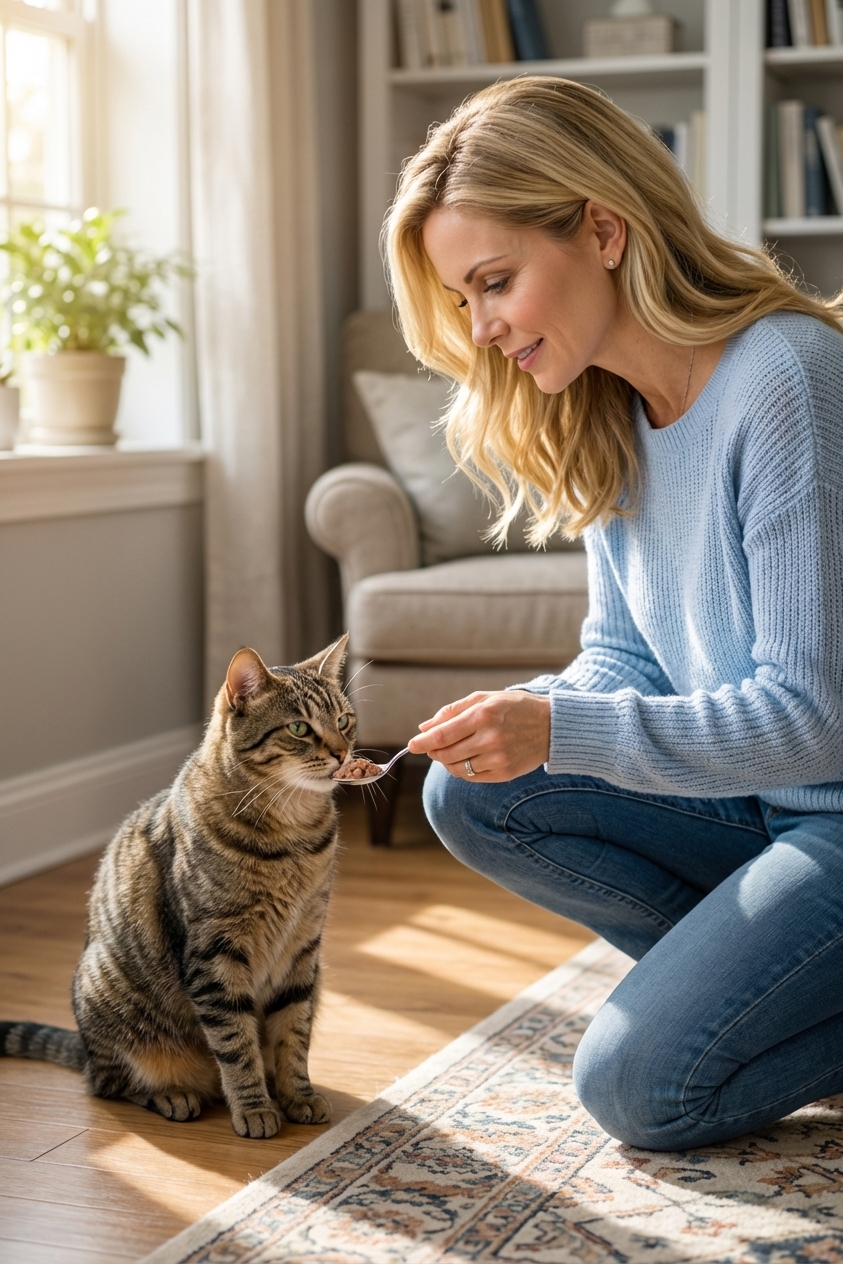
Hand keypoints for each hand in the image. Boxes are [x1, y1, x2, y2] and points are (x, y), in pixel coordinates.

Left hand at [407, 690, 549, 781]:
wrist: (551, 726)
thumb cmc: (513, 708)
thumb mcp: (484, 699)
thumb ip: (452, 712)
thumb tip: (424, 727)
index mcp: (483, 716)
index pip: (442, 735)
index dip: (422, 742)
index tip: (411, 745)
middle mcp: (490, 739)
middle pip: (446, 754)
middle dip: (433, 751)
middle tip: (431, 746)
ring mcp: (498, 759)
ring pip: (457, 769)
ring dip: (447, 762)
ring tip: (450, 751)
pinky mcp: (504, 774)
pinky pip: (472, 777)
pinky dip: (463, 770)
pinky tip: (467, 759)